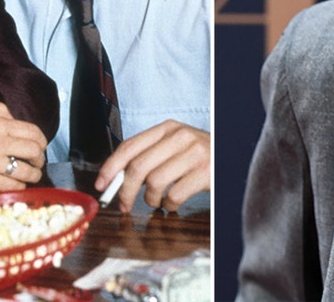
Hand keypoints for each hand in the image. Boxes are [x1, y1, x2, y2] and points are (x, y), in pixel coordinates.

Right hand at [0, 102, 48, 190]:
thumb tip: (13, 118)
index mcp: (0, 124)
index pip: (34, 133)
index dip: (42, 141)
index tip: (40, 146)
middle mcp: (0, 143)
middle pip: (34, 152)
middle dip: (40, 158)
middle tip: (37, 162)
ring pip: (26, 172)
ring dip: (34, 174)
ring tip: (32, 175)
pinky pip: (9, 186)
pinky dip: (19, 186)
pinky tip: (18, 185)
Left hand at [95, 120, 209, 211]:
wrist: (234, 156)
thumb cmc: (199, 155)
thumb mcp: (175, 145)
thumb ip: (150, 155)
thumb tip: (116, 178)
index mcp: (168, 128)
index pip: (130, 146)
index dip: (111, 167)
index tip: (100, 184)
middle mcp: (180, 136)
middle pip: (138, 167)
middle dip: (125, 191)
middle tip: (123, 205)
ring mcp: (194, 153)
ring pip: (154, 182)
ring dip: (150, 199)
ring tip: (157, 201)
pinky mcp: (205, 173)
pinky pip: (174, 195)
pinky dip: (169, 205)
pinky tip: (173, 203)